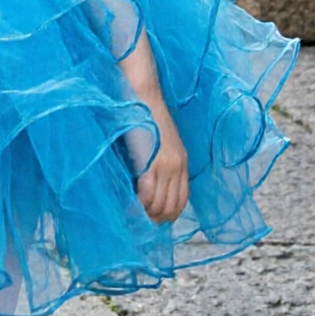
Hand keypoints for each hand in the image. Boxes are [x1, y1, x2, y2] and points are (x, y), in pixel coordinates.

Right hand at [134, 96, 189, 224]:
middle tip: (144, 221)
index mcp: (182, 162)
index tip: (158, 219)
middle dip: (158, 216)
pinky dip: (140, 201)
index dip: (170, 212)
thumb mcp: (159, 141)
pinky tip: (132, 202)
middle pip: (172, 204)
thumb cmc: (145, 114)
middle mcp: (178, 166)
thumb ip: (158, 160)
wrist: (142, 95)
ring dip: (148, 211)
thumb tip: (148, 180)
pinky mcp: (152, 161)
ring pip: (160, 201)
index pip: (182, 198)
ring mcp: (166, 164)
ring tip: (136, 214)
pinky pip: (148, 192)